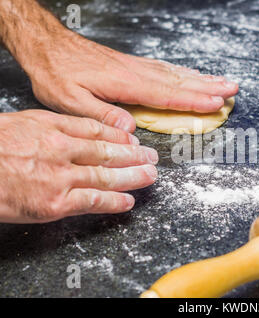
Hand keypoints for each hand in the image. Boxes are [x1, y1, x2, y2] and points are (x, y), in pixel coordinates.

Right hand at [0, 110, 158, 222]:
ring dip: (133, 176)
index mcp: (51, 127)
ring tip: (150, 176)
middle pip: (107, 152)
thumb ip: (52, 126)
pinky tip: (129, 202)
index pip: (96, 130)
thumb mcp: (21, 123)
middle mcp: (60, 150)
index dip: (119, 136)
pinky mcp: (53, 204)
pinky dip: (114, 202)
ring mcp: (59, 177)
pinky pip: (92, 201)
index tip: (134, 139)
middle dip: (134, 155)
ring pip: (106, 175)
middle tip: (153, 157)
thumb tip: (80, 130)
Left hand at [21, 27, 238, 132]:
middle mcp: (136, 73)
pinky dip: (183, 72)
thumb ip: (102, 116)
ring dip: (202, 78)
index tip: (216, 103)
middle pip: (179, 81)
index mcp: (125, 84)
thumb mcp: (70, 101)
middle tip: (233, 89)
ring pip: (175, 73)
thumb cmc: (57, 72)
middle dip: (208, 86)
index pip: (167, 95)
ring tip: (223, 81)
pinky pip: (164, 68)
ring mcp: (136, 67)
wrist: (48, 45)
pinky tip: (192, 74)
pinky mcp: (132, 65)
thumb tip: (130, 130)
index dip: (193, 100)